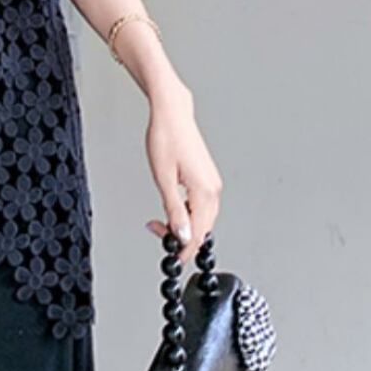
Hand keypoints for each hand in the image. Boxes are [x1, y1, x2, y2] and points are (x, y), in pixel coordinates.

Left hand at [143, 84, 222, 268]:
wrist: (171, 114)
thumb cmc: (165, 140)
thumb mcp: (164, 180)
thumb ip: (174, 211)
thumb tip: (182, 236)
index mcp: (205, 192)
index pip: (198, 233)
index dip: (184, 248)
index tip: (172, 256)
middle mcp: (213, 189)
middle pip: (202, 227)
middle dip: (181, 237)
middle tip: (157, 231)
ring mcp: (212, 183)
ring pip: (202, 217)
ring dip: (184, 225)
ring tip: (160, 221)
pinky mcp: (207, 178)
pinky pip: (201, 205)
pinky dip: (187, 213)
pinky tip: (172, 209)